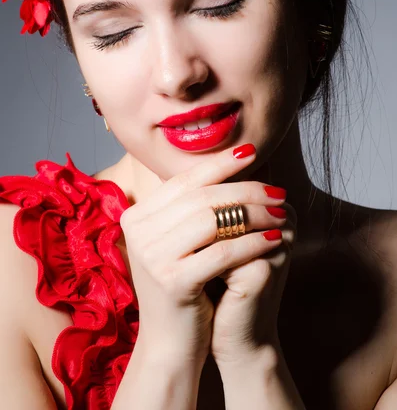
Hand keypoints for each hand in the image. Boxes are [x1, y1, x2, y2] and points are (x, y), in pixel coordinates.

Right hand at [119, 143, 284, 365]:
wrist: (169, 344)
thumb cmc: (182, 285)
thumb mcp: (178, 241)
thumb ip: (192, 206)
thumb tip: (230, 161)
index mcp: (137, 216)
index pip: (185, 180)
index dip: (220, 164)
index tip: (251, 152)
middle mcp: (138, 231)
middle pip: (201, 197)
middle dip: (245, 190)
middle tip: (278, 190)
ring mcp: (152, 256)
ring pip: (213, 220)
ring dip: (254, 214)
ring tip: (281, 214)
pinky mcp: (172, 280)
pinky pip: (223, 251)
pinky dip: (253, 243)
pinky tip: (275, 239)